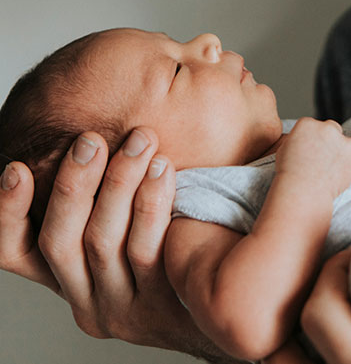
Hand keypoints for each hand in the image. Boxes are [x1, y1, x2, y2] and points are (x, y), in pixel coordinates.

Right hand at [0, 128, 235, 362]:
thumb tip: (88, 147)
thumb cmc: (174, 260)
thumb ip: (106, 210)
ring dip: (118, 183)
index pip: (18, 254)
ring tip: (140, 142)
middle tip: (91, 140)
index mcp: (70, 284)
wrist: (228, 312)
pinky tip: (163, 171)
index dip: (9, 213)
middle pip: (61, 242)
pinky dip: (152, 205)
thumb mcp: (128, 241)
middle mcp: (89, 303)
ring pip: (104, 242)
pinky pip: (150, 252)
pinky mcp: (162, 309)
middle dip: (74, 183)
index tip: (16, 169)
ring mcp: (124, 311)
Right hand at [275, 118, 350, 198]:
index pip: (317, 125)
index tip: (314, 147)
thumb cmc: (286, 173)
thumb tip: (300, 146)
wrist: (298, 188)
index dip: (317, 137)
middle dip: (338, 138)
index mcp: (308, 124)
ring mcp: (344, 148)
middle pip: (337, 129)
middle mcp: (328, 131)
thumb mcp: (283, 150)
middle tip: (336, 150)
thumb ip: (296, 143)